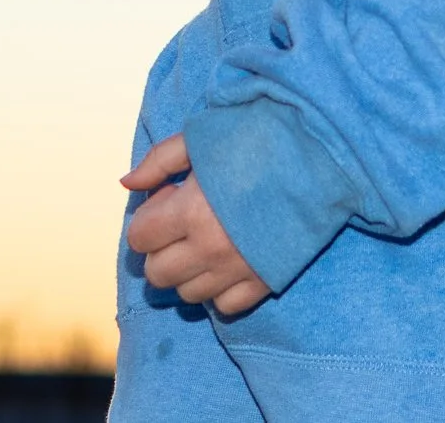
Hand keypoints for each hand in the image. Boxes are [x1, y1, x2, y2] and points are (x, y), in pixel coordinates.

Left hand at [120, 133, 271, 315]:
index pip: (139, 239)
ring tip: (207, 239)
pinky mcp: (265, 281)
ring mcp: (238, 270)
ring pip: (188, 295)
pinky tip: (228, 261)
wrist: (318, 154)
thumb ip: (157, 162)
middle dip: (161, 248)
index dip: (148, 217)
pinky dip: (219, 290)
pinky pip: (225, 307)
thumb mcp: (199, 139)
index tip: (171, 198)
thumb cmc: (255, 137)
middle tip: (184, 222)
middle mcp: (210, 248)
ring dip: (188, 270)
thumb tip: (126, 184)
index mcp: (190, 210)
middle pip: (157, 274)